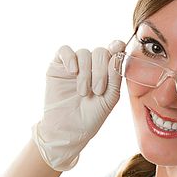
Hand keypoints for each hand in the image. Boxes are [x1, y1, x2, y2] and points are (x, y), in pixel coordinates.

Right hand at [32, 40, 125, 170]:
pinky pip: (64, 50)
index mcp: (107, 72)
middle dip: (101, 71)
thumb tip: (117, 54)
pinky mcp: (58, 66)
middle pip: (100, 52)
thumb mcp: (110, 99)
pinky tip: (73, 72)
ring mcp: (75, 65)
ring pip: (84, 53)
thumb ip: (116, 78)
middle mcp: (92, 66)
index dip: (117, 46)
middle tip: (98, 91)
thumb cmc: (91, 117)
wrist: (69, 130)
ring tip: (83, 92)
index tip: (118, 48)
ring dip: (86, 72)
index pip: (114, 51)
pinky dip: (70, 58)